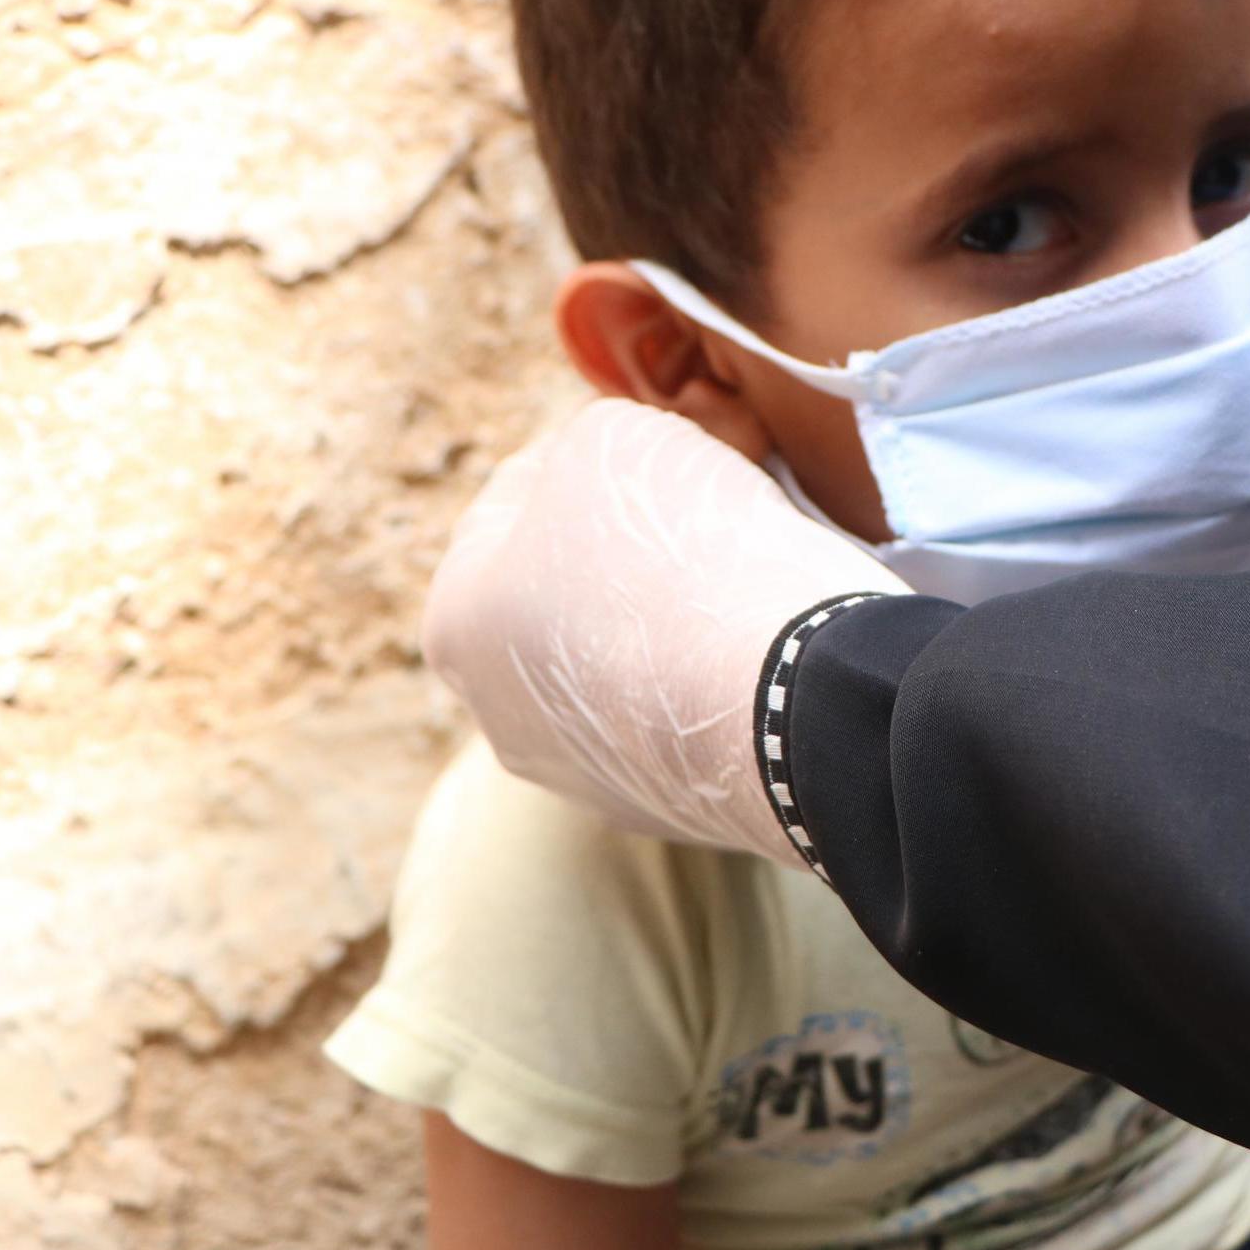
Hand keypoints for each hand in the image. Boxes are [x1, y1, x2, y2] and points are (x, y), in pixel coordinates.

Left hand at [421, 399, 906, 860]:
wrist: (794, 692)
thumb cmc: (681, 552)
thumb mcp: (612, 437)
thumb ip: (580, 448)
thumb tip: (603, 481)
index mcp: (455, 623)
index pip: (508, 502)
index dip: (580, 455)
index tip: (648, 443)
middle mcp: (501, 717)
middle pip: (563, 591)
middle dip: (621, 545)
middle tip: (696, 504)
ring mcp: (588, 777)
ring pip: (627, 661)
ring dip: (669, 616)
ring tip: (742, 574)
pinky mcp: (673, 812)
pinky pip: (687, 716)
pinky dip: (718, 677)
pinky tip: (767, 643)